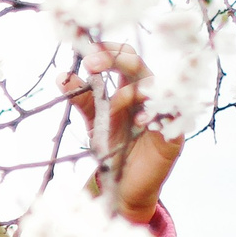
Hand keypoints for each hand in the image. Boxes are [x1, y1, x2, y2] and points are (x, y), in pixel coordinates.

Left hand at [63, 42, 184, 223]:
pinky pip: (172, 120)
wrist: (124, 186)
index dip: (108, 50)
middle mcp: (150, 97)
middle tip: (93, 64)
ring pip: (158, 89)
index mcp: (131, 88)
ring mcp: (164, 115)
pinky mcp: (174, 137)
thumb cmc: (114, 149)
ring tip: (115, 103)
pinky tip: (139, 123)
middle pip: (140, 67)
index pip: (125, 57)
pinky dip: (155, 117)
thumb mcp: (95, 122)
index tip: (86, 52)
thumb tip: (62, 76)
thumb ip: (82, 99)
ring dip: (135, 91)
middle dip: (117, 61)